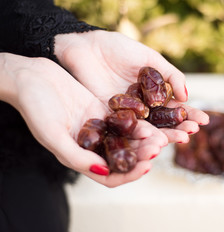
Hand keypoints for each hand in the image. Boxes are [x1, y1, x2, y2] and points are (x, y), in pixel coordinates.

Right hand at [0, 53, 166, 187]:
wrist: (31, 77)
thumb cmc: (34, 107)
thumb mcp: (52, 134)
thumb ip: (76, 156)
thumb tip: (105, 172)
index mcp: (79, 157)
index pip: (110, 176)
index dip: (129, 174)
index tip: (146, 167)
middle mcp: (92, 145)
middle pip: (123, 157)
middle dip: (142, 155)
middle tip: (159, 148)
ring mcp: (99, 128)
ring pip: (127, 139)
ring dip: (145, 139)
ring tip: (161, 136)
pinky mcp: (103, 111)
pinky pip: (125, 119)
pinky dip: (139, 122)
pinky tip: (153, 120)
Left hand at [54, 30, 208, 142]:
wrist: (88, 46)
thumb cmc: (120, 48)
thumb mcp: (150, 58)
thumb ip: (170, 75)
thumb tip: (187, 96)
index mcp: (154, 94)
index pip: (175, 108)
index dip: (190, 114)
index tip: (204, 120)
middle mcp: (143, 107)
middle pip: (164, 123)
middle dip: (180, 128)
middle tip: (192, 133)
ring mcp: (127, 114)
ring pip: (148, 129)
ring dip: (164, 135)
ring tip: (180, 139)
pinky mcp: (110, 117)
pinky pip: (127, 129)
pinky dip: (141, 135)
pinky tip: (154, 139)